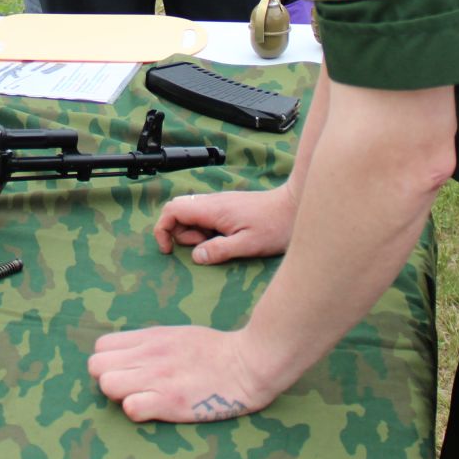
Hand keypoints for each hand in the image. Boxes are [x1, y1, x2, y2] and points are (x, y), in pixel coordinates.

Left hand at [88, 326, 279, 422]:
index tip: (126, 373)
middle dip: (109, 380)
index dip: (109, 363)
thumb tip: (127, 355)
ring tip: (143, 399)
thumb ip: (149, 343)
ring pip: (107, 385)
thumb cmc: (216, 351)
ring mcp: (157, 378)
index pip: (101, 346)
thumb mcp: (177, 335)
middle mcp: (148, 355)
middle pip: (96, 367)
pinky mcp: (169, 401)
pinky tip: (156, 410)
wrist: (249, 363)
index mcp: (150, 337)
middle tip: (131, 389)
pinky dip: (139, 412)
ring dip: (121, 397)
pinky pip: (131, 409)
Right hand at [153, 187, 299, 264]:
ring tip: (220, 244)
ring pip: (191, 214)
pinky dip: (206, 230)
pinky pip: (205, 216)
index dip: (163, 229)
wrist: (295, 207)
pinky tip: (227, 239)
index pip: (172, 210)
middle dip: (178, 233)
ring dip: (194, 233)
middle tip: (202, 248)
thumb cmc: (276, 225)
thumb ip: (219, 250)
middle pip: (177, 210)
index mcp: (212, 209)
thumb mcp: (248, 244)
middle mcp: (212, 202)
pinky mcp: (228, 207)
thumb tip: (196, 257)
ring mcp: (220, 203)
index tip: (169, 249)